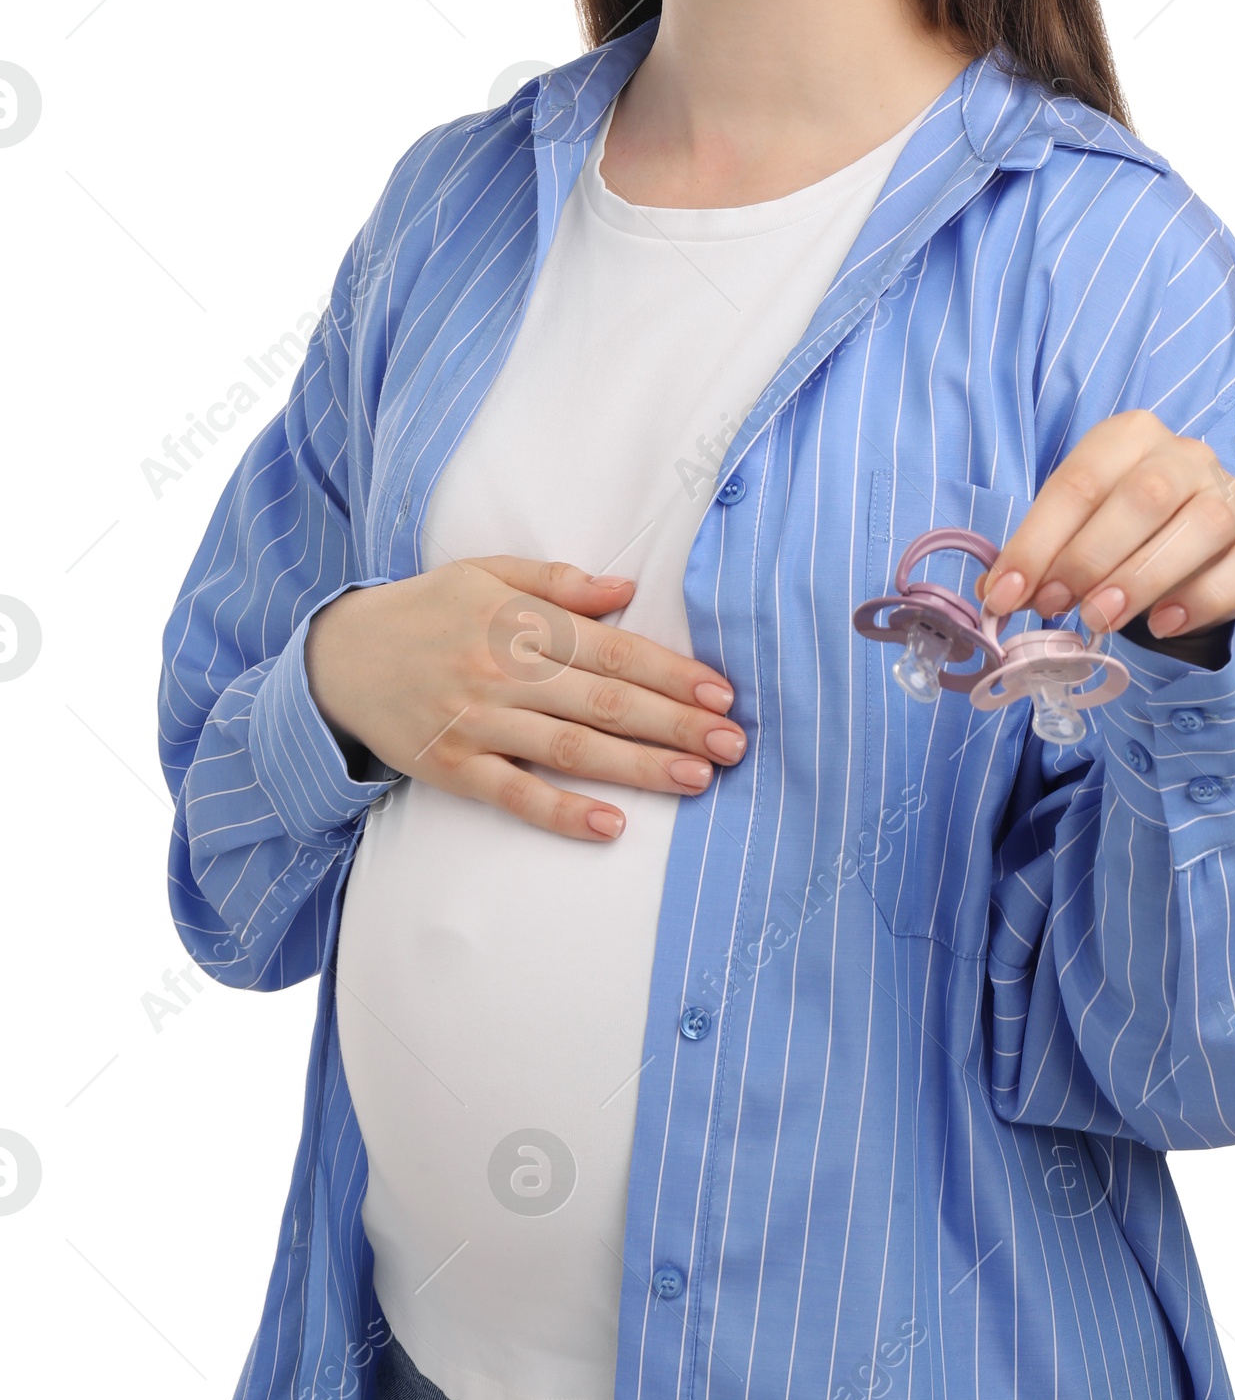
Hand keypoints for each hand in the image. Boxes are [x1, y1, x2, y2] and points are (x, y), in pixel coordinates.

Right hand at [304, 555, 744, 841]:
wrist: (337, 656)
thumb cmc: (425, 610)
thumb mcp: (485, 574)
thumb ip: (556, 582)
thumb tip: (626, 590)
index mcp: (518, 620)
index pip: (612, 649)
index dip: (670, 672)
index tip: (721, 693)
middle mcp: (502, 670)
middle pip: (603, 700)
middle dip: (674, 723)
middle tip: (732, 743)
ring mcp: (477, 722)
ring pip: (570, 748)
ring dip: (638, 766)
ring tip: (697, 779)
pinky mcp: (451, 768)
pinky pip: (513, 794)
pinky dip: (562, 812)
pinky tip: (611, 826)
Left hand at [975, 409, 1234, 640]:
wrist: (1191, 541)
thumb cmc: (1122, 527)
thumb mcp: (1075, 527)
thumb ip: (1041, 553)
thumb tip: (997, 593)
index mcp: (1130, 436)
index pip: (1080, 482)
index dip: (1038, 541)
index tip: (1006, 593)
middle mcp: (1187, 456)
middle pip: (1144, 496)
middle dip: (1089, 557)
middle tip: (1054, 606)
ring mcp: (1231, 497)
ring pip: (1199, 527)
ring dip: (1142, 578)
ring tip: (1099, 619)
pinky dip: (1202, 600)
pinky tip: (1160, 624)